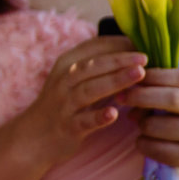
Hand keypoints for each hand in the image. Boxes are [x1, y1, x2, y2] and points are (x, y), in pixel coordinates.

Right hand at [17, 36, 145, 166]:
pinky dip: (98, 116)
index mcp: (65, 65)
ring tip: (139, 74)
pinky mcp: (68, 126)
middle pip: (92, 66)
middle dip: (120, 59)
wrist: (33, 136)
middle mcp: (63, 81)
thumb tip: (129, 54)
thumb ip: (94, 67)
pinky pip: (84, 120)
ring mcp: (64, 104)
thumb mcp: (70, 79)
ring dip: (115, 81)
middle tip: (145, 57)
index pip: (91, 48)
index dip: (116, 44)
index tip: (140, 43)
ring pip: (90, 89)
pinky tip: (114, 114)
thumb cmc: (61, 105)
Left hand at [124, 68, 178, 176]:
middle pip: (171, 99)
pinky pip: (158, 149)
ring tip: (142, 124)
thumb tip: (133, 85)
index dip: (153, 76)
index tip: (134, 78)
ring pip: (157, 125)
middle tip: (121, 98)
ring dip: (141, 123)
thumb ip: (171, 87)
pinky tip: (144, 141)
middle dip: (139, 96)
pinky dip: (143, 144)